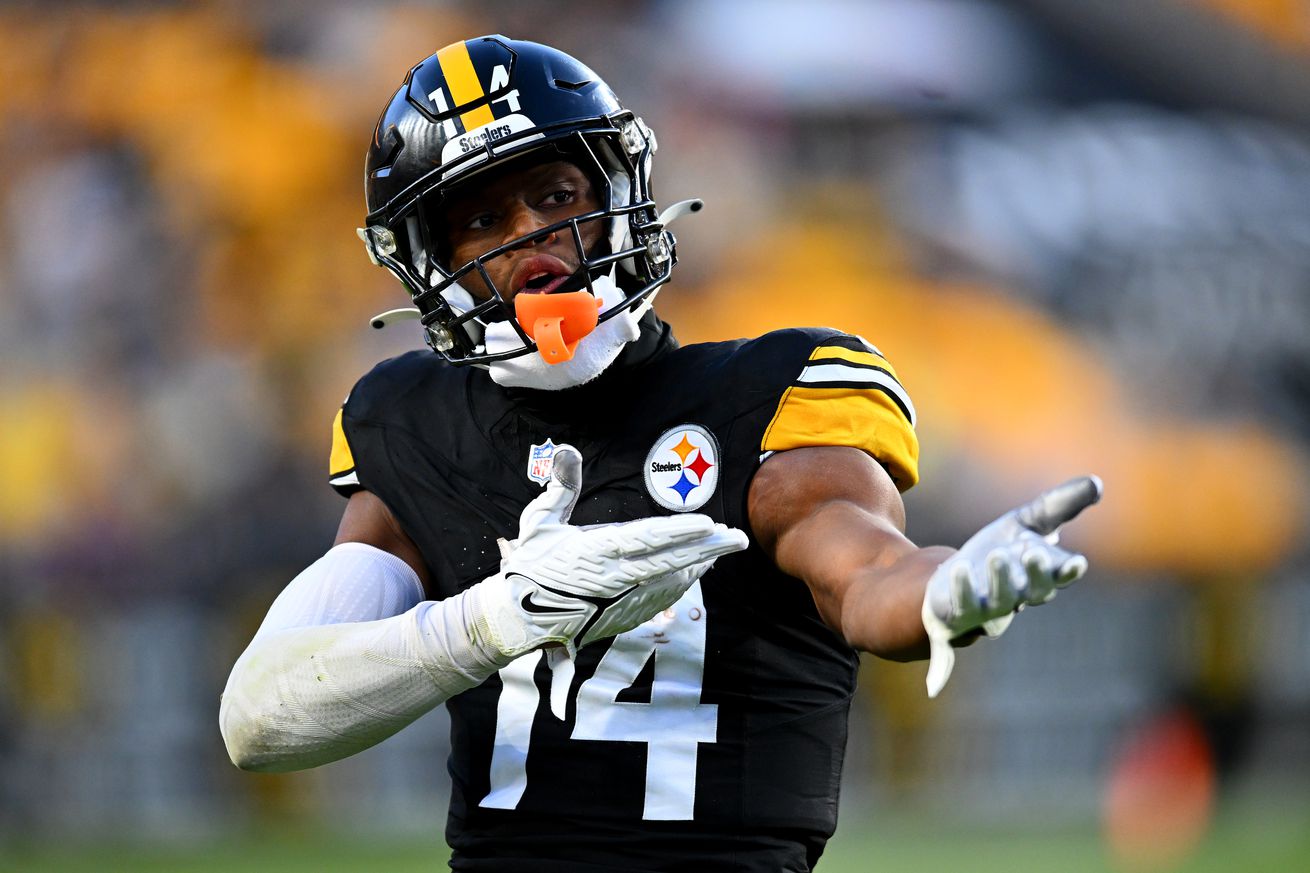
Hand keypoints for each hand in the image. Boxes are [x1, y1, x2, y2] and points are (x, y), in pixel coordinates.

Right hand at [472, 445, 747, 657]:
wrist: (520, 620)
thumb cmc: (530, 566)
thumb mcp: (538, 522)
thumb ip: (560, 488)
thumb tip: (568, 451)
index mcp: (595, 552)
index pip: (646, 539)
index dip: (679, 532)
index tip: (707, 523)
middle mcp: (615, 578)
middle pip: (671, 561)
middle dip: (707, 548)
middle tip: (738, 538)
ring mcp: (622, 601)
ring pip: (672, 580)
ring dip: (700, 564)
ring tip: (724, 548)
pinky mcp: (624, 616)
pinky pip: (662, 597)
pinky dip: (683, 583)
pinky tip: (698, 570)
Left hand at [921, 476, 1101, 697]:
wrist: (953, 581)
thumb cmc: (998, 551)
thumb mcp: (1025, 523)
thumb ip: (1058, 506)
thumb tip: (1097, 483)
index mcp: (1040, 574)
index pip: (1059, 574)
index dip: (1068, 570)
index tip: (1077, 562)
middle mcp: (1020, 595)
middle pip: (1035, 590)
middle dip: (1037, 574)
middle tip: (1034, 554)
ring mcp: (990, 608)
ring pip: (1001, 600)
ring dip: (1001, 579)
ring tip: (996, 555)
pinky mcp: (959, 613)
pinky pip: (962, 606)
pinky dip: (962, 590)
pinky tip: (958, 568)